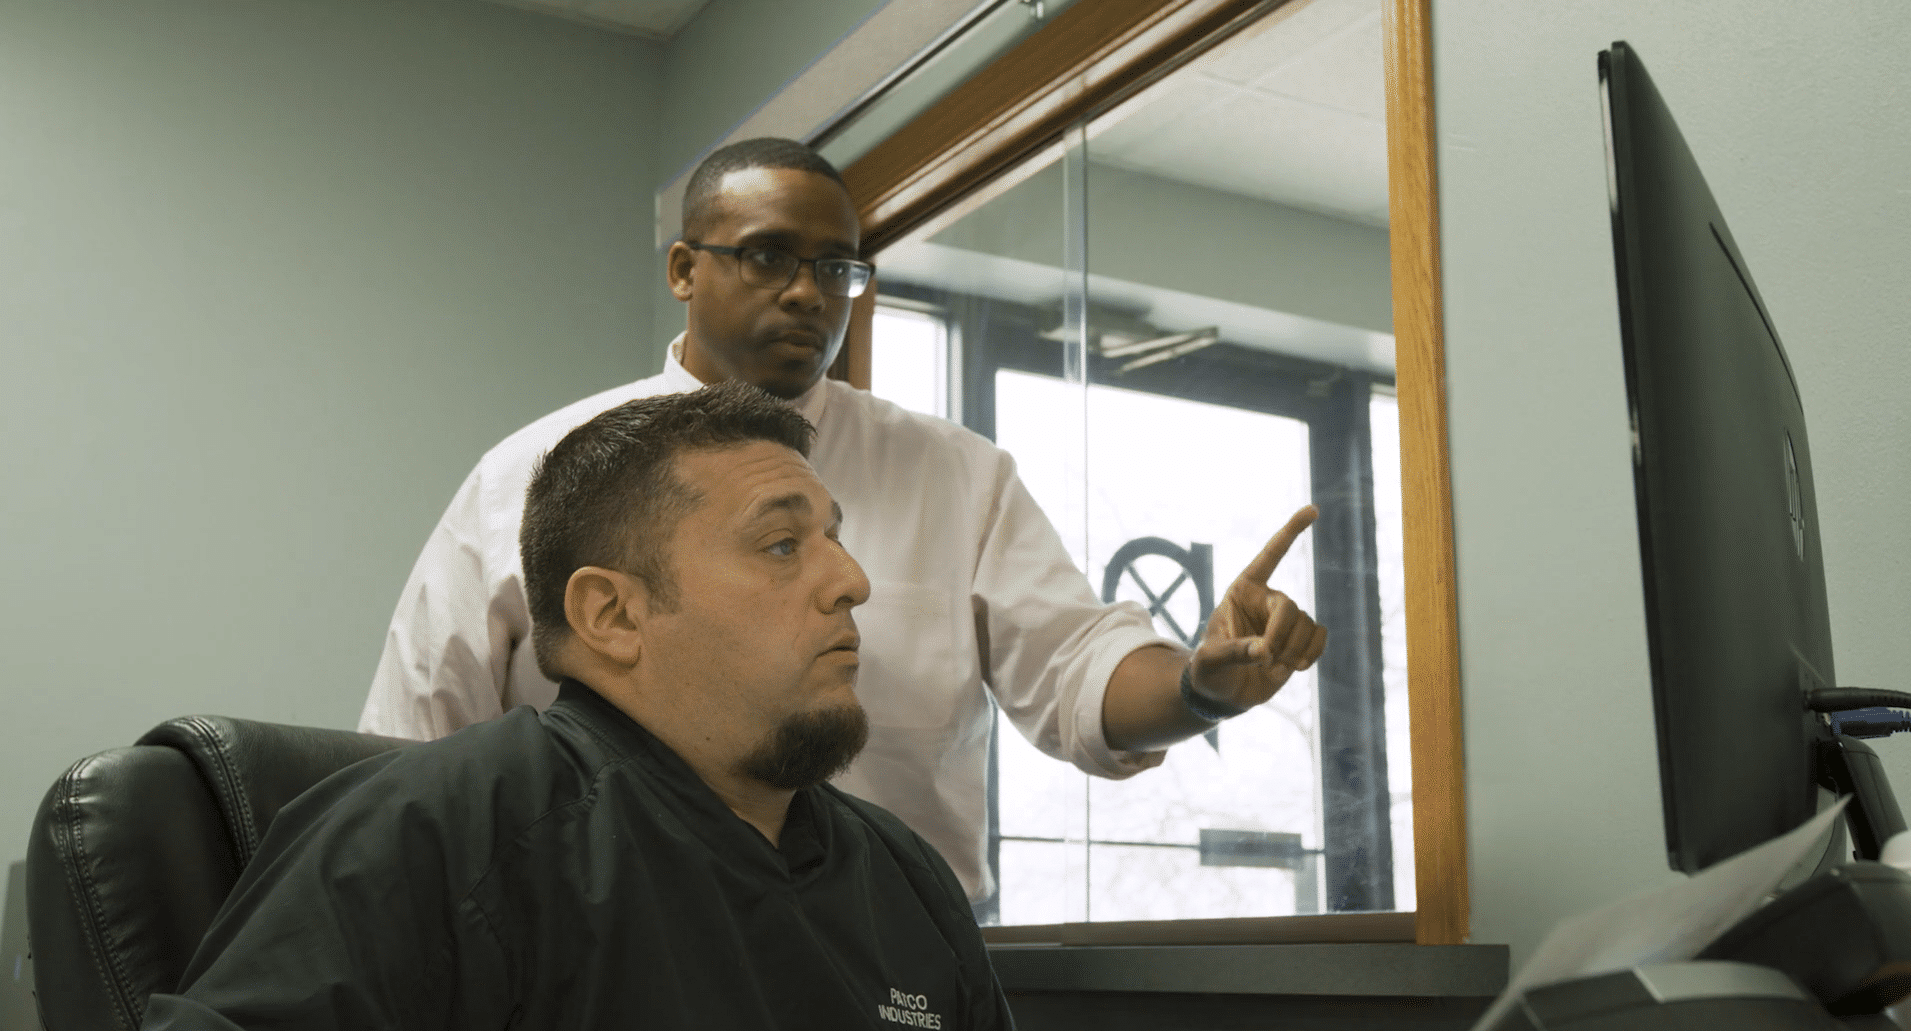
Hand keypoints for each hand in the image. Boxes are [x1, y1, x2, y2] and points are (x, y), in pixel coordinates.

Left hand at [1189, 506, 1327, 711]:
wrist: (1222, 693)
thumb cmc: (1208, 670)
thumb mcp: (1209, 660)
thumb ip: (1233, 652)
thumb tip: (1264, 650)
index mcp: (1242, 590)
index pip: (1269, 556)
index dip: (1290, 532)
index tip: (1313, 510)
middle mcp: (1266, 600)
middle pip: (1289, 606)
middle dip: (1280, 635)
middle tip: (1265, 659)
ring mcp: (1285, 620)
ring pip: (1306, 625)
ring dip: (1292, 650)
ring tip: (1272, 666)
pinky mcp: (1299, 639)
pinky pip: (1320, 636)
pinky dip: (1312, 653)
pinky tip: (1297, 666)